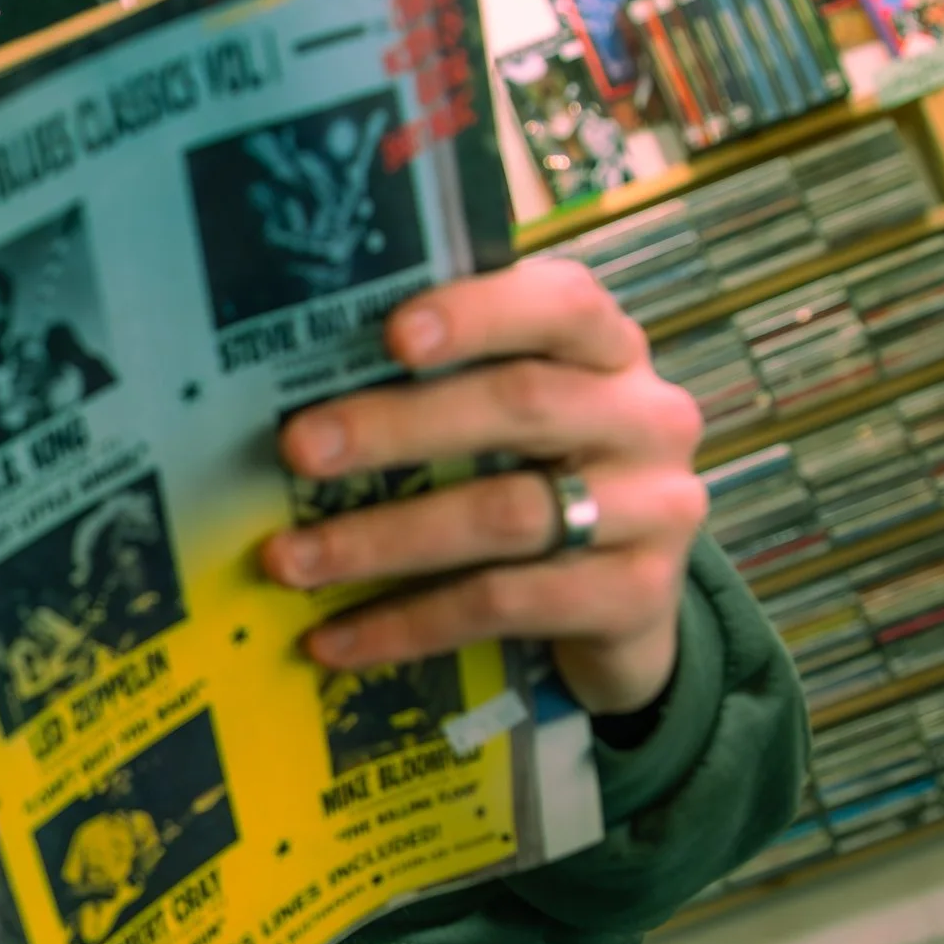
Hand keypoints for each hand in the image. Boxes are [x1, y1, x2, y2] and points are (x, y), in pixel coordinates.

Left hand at [259, 258, 705, 717]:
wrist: (624, 602)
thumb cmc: (543, 477)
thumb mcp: (512, 417)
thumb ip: (442, 383)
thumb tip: (297, 383)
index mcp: (609, 348)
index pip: (562, 304)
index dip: (478, 313)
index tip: (390, 336)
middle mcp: (645, 417)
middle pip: (520, 404)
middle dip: (396, 426)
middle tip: (297, 449)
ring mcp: (654, 508)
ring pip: (505, 514)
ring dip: (381, 539)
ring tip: (290, 559)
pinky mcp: (637, 595)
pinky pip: (506, 604)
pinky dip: (408, 623)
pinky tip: (334, 639)